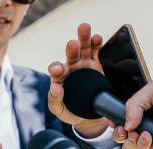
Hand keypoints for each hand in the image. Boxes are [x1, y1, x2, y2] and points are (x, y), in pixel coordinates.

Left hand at [48, 23, 109, 137]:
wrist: (87, 116)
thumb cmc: (70, 111)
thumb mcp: (59, 110)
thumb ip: (54, 100)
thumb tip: (56, 88)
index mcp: (60, 77)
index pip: (56, 70)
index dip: (56, 68)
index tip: (58, 70)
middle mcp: (71, 68)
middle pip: (70, 54)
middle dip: (71, 48)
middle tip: (73, 43)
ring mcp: (84, 64)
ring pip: (84, 48)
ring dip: (84, 38)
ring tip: (85, 28)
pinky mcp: (96, 65)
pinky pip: (97, 51)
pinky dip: (97, 43)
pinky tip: (97, 38)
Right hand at [114, 80, 152, 148]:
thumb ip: (133, 103)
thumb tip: (126, 123)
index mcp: (144, 108)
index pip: (122, 116)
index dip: (115, 119)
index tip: (115, 119)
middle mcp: (145, 123)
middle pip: (121, 132)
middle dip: (118, 132)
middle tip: (124, 129)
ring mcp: (150, 137)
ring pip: (127, 145)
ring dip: (128, 139)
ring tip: (137, 133)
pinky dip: (141, 144)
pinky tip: (149, 136)